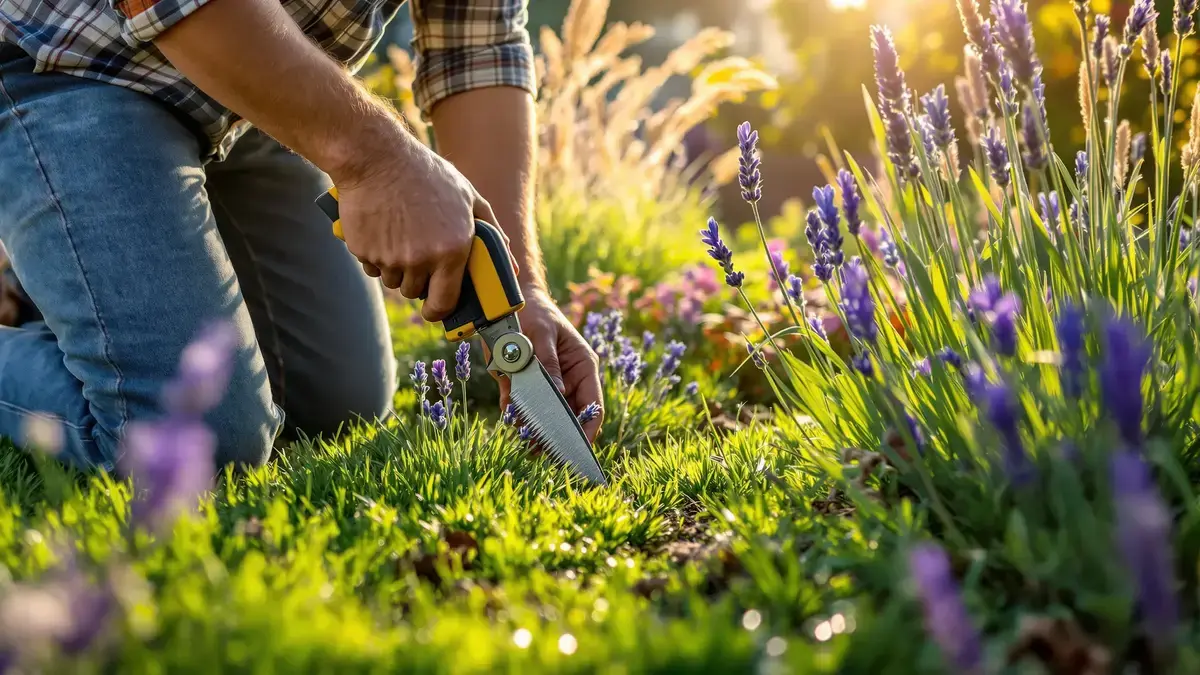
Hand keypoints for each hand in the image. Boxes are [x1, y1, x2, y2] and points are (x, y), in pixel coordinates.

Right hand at [331, 134, 503, 321]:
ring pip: (392, 280)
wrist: (376, 157)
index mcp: (452, 250)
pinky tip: (381, 229)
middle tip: (417, 254)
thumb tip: (512, 267)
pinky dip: (374, 255)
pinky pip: (371, 266)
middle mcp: (421, 258)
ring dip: (395, 267)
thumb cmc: (426, 174)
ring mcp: (389, 257)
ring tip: (399, 235)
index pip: (445, 302)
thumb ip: (492, 232)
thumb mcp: (468, 197)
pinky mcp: (363, 250)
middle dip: (417, 280)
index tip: (436, 310)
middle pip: (414, 292)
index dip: (440, 310)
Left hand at [487, 287, 603, 442]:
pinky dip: (518, 417)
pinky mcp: (526, 385)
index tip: (575, 450)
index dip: (586, 430)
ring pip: (546, 416)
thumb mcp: (541, 333)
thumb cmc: (534, 311)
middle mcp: (569, 379)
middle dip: (556, 436)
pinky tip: (511, 422)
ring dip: (536, 430)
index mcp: (583, 366)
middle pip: (569, 417)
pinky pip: (525, 407)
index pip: (593, 406)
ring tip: (525, 446)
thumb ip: (547, 362)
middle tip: (540, 452)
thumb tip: (556, 393)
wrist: (510, 302)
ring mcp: (548, 384)